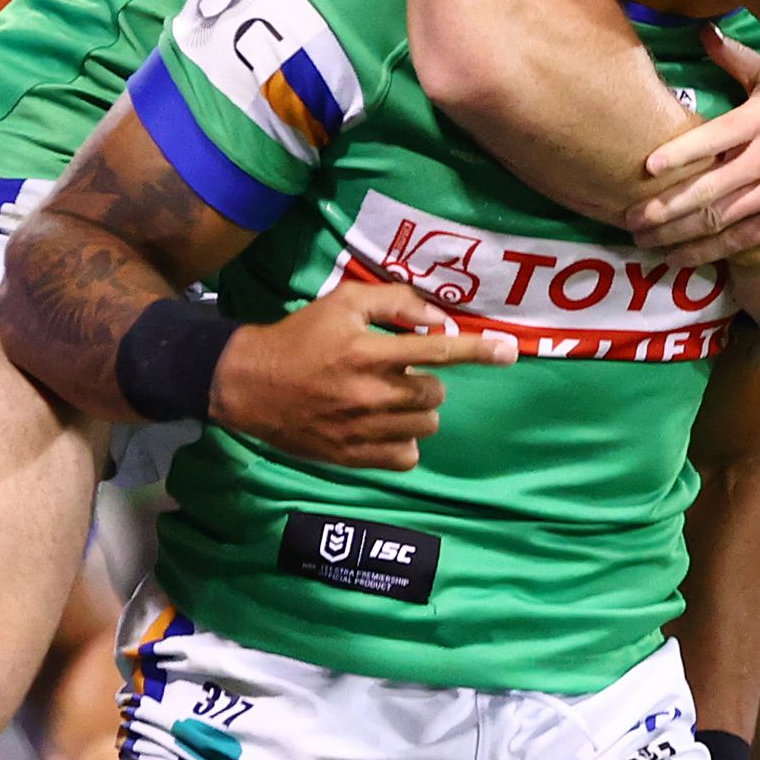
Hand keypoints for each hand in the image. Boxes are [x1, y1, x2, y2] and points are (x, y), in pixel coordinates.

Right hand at [209, 282, 516, 469]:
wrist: (249, 384)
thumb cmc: (300, 337)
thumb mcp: (342, 303)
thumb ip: (393, 302)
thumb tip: (438, 318)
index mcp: (368, 352)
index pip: (438, 350)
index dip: (478, 349)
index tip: (510, 351)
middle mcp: (369, 393)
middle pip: (435, 393)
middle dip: (427, 380)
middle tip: (399, 372)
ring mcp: (361, 430)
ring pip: (425, 424)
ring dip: (417, 409)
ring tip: (389, 398)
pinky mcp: (352, 457)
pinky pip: (407, 456)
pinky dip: (404, 441)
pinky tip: (385, 426)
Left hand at [628, 30, 759, 265]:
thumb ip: (738, 59)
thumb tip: (703, 31)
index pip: (716, 137)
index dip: (683, 152)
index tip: (648, 166)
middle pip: (712, 188)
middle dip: (668, 207)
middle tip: (630, 218)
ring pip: (722, 219)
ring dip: (679, 234)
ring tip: (643, 241)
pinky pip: (742, 240)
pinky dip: (709, 251)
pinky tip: (678, 256)